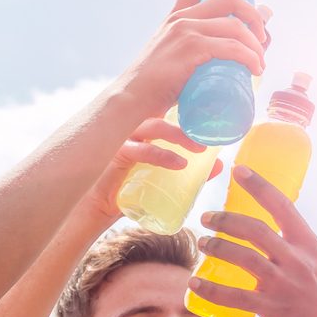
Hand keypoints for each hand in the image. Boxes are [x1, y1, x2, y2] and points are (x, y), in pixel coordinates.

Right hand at [83, 118, 221, 221]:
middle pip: (163, 113)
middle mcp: (132, 128)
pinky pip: (140, 149)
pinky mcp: (115, 154)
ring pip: (153, 126)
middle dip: (188, 121)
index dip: (188, 107)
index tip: (213, 114)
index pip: (167, 110)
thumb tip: (219, 165)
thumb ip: (190, 172)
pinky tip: (179, 163)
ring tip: (199, 149)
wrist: (97, 208)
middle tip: (210, 133)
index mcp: (144, 128)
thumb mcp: (165, 179)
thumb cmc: (129, 190)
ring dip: (178, 135)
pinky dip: (161, 155)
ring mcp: (122, 138)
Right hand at [118, 0, 267, 117]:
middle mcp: (181, 19)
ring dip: (256, 44)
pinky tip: (255, 68)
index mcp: (175, 18)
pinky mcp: (191, 48)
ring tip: (260, 64)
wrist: (131, 98)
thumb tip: (215, 65)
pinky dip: (249, 57)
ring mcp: (186, 32)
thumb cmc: (151, 89)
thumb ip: (188, 57)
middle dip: (253, 16)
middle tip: (262, 40)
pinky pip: (232, 47)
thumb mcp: (169, 62)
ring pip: (235, 26)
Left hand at [188, 166, 316, 316]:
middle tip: (206, 217)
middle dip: (226, 219)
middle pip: (256, 229)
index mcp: (310, 245)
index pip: (283, 206)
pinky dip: (212, 289)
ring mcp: (286, 285)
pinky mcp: (274, 310)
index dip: (259, 185)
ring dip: (217, 247)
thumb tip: (271, 233)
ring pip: (244, 258)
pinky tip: (195, 283)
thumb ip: (296, 250)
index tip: (238, 170)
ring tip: (201, 244)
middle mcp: (299, 260)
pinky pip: (235, 296)